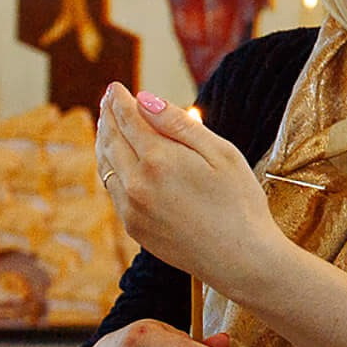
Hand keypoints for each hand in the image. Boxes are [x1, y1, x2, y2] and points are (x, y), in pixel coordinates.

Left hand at [97, 85, 281, 298]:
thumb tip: (145, 100)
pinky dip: (110, 168)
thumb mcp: (221, 154)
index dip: (121, 101)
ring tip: (107, 125)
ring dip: (105, 142)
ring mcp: (130, 208)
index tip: (115, 87)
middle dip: (109, 117)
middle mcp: (136, 184)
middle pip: (112, 141)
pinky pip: (112, 190)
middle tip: (108, 100)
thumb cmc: (240, 202)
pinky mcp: (133, 227)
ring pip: (107, 166)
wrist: (241, 259)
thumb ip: (180, 125)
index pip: (130, 120)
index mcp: (159, 160)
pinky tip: (118, 162)